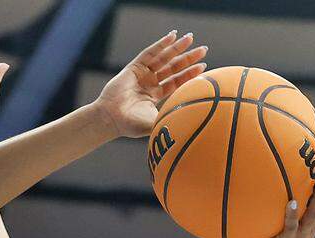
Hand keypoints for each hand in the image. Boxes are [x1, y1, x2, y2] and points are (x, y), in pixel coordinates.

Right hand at [93, 31, 207, 137]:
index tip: (204, 66)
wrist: (111, 118)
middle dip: (188, 58)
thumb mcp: (157, 122)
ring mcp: (142, 74)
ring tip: (191, 38)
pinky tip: (173, 36)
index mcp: (155, 96)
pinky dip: (161, 44)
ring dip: (177, 48)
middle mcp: (150, 83)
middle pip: (173, 67)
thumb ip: (172, 119)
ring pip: (163, 58)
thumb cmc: (131, 125)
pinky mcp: (134, 67)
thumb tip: (194, 122)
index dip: (189, 74)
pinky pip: (150, 52)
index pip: (177, 82)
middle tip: (203, 49)